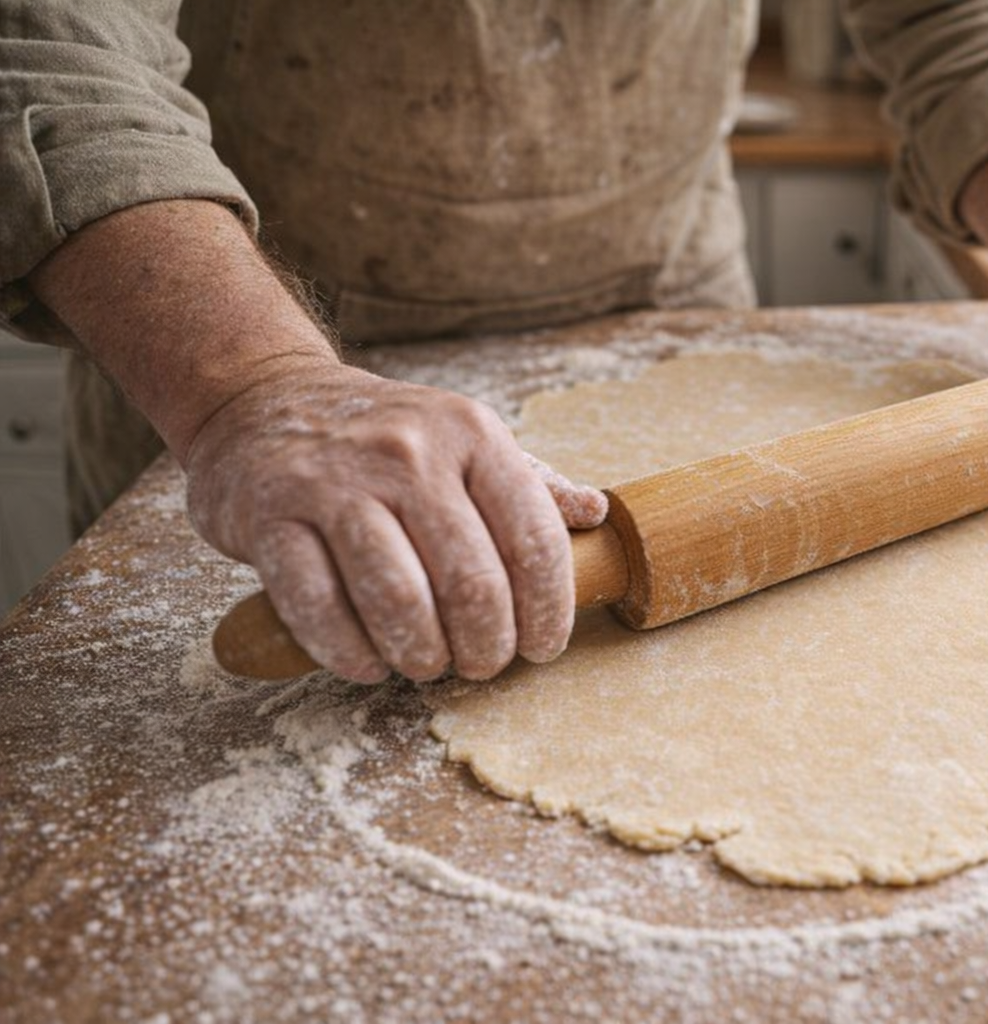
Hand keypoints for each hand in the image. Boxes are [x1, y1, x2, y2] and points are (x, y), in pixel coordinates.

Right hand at [184, 362, 606, 682]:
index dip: (549, 612)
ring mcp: (335, 483)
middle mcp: (408, 453)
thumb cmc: (384, 437)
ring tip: (428, 664)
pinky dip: (350, 652)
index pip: (534, 541)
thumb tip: (598, 514)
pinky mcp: (269, 518)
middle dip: (487, 646)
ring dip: (422, 655)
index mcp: (472, 435)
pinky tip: (369, 662)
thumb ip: (532, 484)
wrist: (261, 400)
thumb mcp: (466, 440)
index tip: (542, 647)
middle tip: (482, 664)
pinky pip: (319, 608)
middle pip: (472, 584)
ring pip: (399, 601)